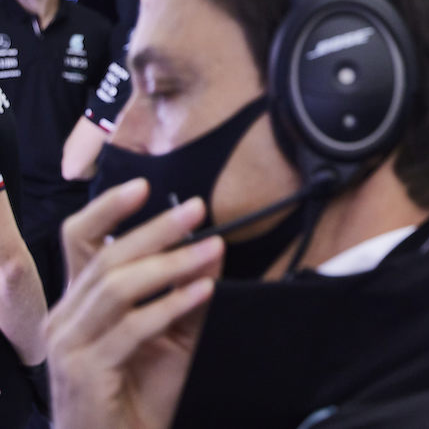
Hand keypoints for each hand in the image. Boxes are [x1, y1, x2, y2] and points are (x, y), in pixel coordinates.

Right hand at [46, 180, 223, 428]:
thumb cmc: (144, 394)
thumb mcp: (175, 335)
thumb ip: (188, 292)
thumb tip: (212, 248)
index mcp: (79, 303)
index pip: (79, 241)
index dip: (108, 209)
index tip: (145, 186)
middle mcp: (65, 319)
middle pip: (105, 258)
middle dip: (156, 230)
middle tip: (197, 209)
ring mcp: (69, 346)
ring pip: (117, 288)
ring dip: (171, 264)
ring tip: (211, 249)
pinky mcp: (85, 372)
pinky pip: (130, 328)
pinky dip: (170, 305)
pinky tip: (202, 291)